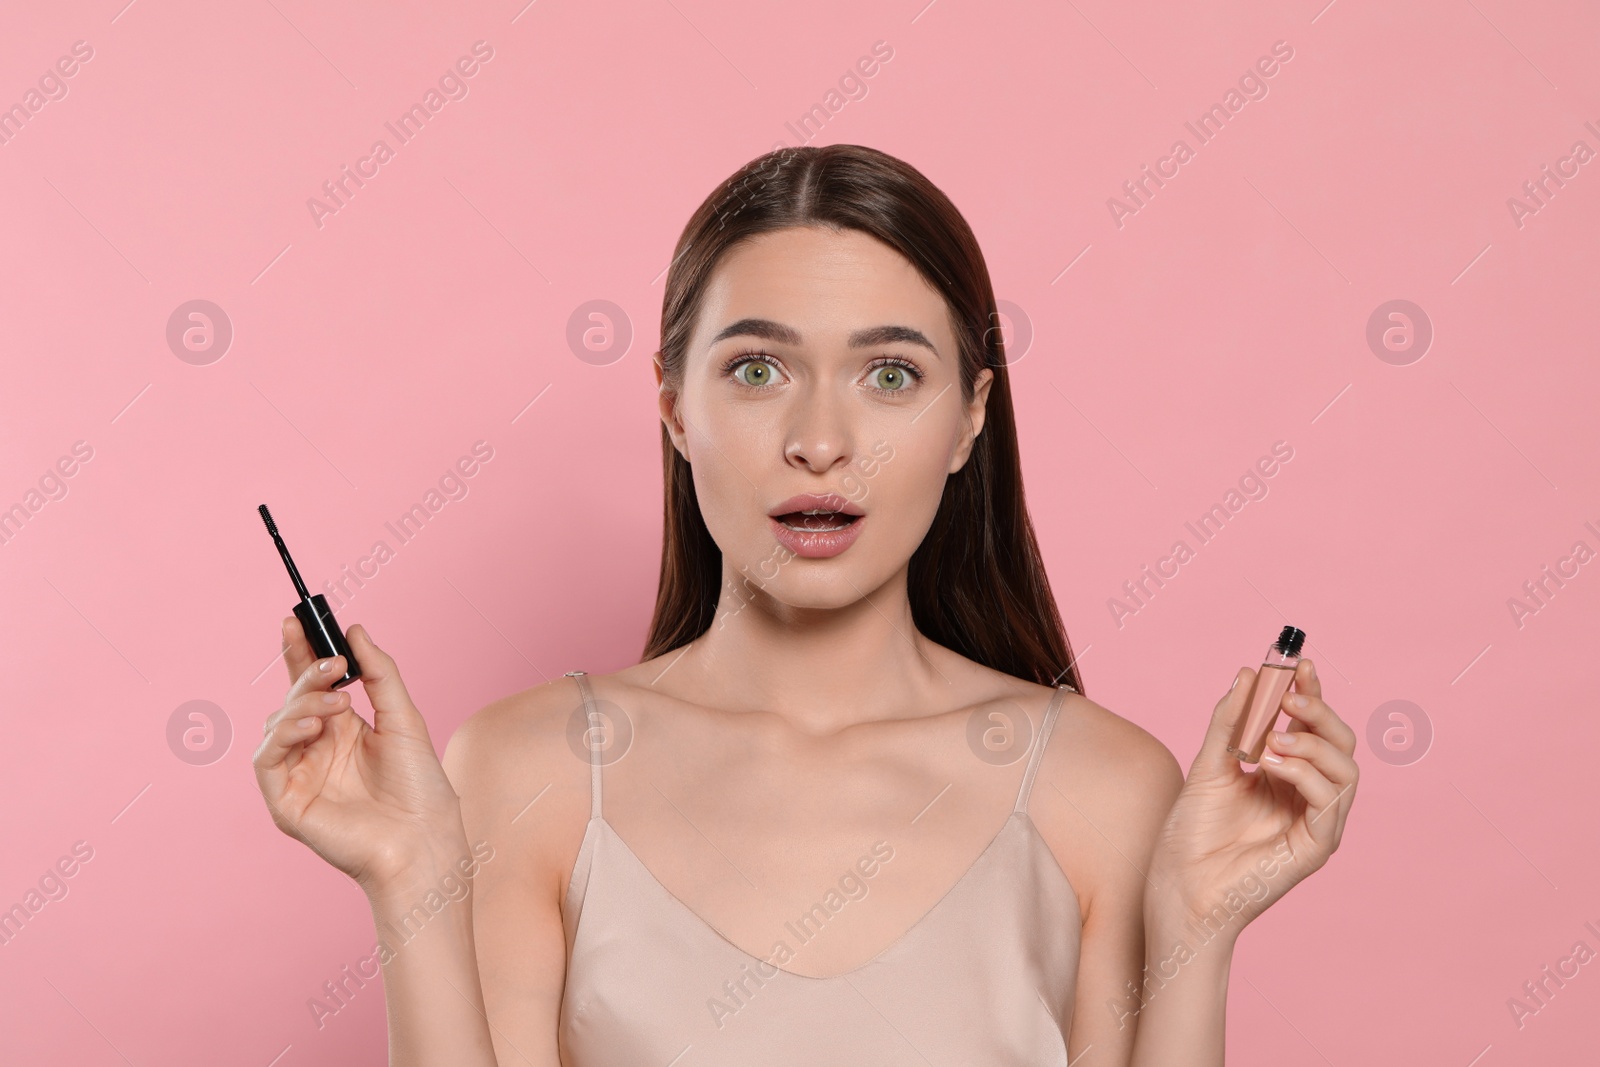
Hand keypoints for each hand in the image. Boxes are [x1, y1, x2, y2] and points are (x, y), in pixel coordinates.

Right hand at [253, 618, 468, 895]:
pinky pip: (267, 759)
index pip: (311, 685)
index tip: (295, 620)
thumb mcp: (403, 717)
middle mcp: (316, 750)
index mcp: (342, 730)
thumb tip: (356, 631)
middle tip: (333, 665)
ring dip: (302, 705)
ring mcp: (299, 775)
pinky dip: (283, 736)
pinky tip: (313, 728)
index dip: (299, 653)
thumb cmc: (420, 788)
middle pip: (292, 700)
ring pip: (276, 725)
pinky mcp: (286, 802)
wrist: (424, 839)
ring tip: (337, 703)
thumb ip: (379, 674)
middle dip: (306, 675)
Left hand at [1146, 659, 1357, 933]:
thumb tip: (1248, 674)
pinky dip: (1305, 773)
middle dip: (1319, 712)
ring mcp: (1317, 822)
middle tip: (1289, 697)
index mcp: (1286, 774)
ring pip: (1345, 769)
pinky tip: (1272, 765)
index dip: (1310, 693)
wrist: (1179, 886)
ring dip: (1311, 743)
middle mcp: (1308, 796)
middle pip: (1340, 743)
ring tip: (1271, 741)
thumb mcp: (1208, 765)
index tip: (1298, 663)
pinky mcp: (1317, 846)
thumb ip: (1229, 722)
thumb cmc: (1192, 833)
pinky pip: (1330, 801)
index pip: (1312, 726)